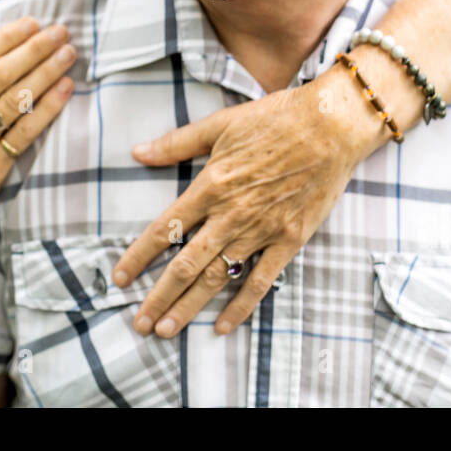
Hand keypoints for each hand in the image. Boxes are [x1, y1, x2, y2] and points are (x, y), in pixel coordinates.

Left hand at [113, 67, 379, 337]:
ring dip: (190, 306)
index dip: (139, 257)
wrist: (330, 126)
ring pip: (218, 277)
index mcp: (211, 186)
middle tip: (139, 323)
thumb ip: (177, 143)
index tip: (120, 279)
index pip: (165, 229)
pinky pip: (261, 280)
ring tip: (167, 331)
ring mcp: (261, 230)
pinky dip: (241, 305)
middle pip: (186, 264)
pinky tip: (222, 326)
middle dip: (159, 297)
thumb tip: (137, 152)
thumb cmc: (275, 119)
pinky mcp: (289, 240)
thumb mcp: (220, 124)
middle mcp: (231, 214)